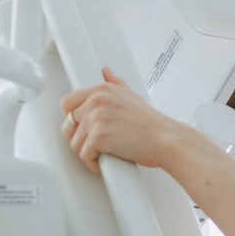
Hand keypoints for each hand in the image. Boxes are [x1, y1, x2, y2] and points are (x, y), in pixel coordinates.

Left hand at [60, 67, 181, 172]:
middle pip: (69, 123)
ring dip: (88, 152)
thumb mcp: (132, 95)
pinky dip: (94, 163)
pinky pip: (84, 156)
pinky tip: (106, 161)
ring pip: (75, 142)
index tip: (84, 127)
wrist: (166, 140)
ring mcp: (96, 118)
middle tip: (98, 143)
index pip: (68, 102)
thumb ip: (115, 83)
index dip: (74, 118)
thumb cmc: (152, 124)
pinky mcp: (98, 137)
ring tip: (105, 153)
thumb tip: (107, 71)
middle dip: (82, 136)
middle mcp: (96, 101)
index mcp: (101, 90)